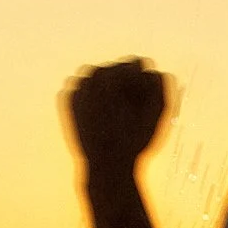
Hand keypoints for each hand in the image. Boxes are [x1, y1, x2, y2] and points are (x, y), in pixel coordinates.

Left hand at [65, 60, 168, 184]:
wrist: (107, 165)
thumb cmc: (136, 139)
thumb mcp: (159, 111)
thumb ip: (159, 82)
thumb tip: (149, 69)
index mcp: (117, 74)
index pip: (136, 62)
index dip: (143, 84)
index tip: (140, 104)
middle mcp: (94, 74)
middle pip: (116, 68)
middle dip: (124, 85)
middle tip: (126, 111)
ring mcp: (78, 85)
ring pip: (99, 76)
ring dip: (107, 89)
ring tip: (113, 112)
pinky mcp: (68, 98)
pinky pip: (82, 88)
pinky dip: (90, 98)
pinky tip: (99, 115)